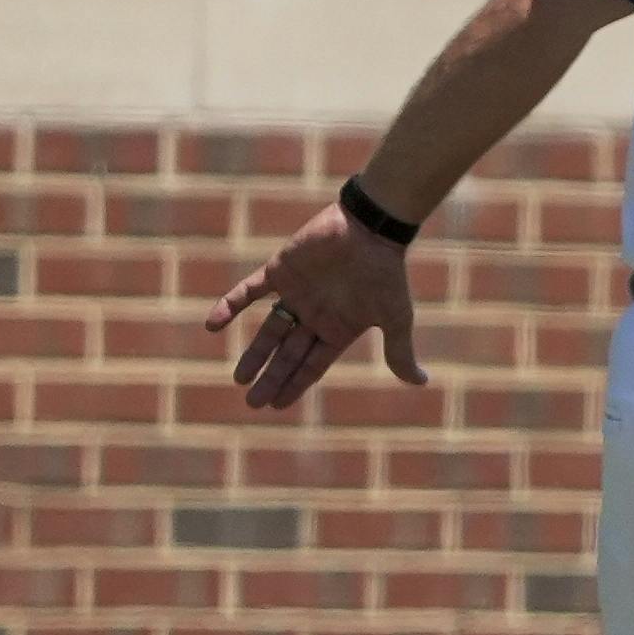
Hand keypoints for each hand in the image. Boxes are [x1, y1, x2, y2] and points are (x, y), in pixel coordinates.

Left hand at [204, 199, 426, 410]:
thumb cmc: (386, 275)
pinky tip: (212, 325)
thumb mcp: (395, 318)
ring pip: (270, 329)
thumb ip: (399, 351)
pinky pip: (249, 291)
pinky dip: (230, 306)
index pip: (312, 364)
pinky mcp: (280, 271)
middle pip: (288, 353)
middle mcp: (316, 315)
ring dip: (254, 353)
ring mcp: (297, 294)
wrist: (371, 228)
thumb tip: (421, 383)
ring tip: (239, 378)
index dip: (294, 384)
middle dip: (272, 377)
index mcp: (339, 329)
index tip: (276, 405)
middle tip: (252, 402)